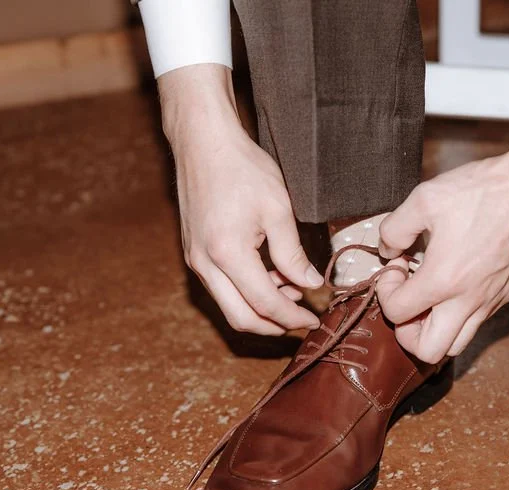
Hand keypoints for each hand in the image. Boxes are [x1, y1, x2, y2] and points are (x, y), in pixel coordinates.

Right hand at [159, 65, 321, 334]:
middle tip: (303, 321)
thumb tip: (311, 285)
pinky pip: (221, 288)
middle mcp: (205, 264)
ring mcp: (195, 261)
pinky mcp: (194, 254)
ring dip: (262, 309)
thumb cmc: (242, 168)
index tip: (314, 321)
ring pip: (230, 306)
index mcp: (227, 253)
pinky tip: (272, 277)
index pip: (265, 304)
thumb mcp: (278, 209)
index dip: (292, 318)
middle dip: (275, 326)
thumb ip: (293, 254)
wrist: (203, 143)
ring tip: (293, 291)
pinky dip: (247, 292)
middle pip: (241, 319)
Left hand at [375, 112, 508, 362]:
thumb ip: (395, 228)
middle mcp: (468, 300)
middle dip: (407, 331)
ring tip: (429, 296)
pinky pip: (476, 323)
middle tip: (407, 298)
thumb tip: (388, 249)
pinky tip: (454, 282)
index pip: (396, 312)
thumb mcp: (424, 199)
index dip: (386, 291)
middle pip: (427, 350)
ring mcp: (491, 301)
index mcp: (443, 280)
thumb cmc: (483, 191)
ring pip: (456, 345)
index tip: (396, 265)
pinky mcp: (506, 294)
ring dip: (434, 330)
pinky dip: (457, 315)